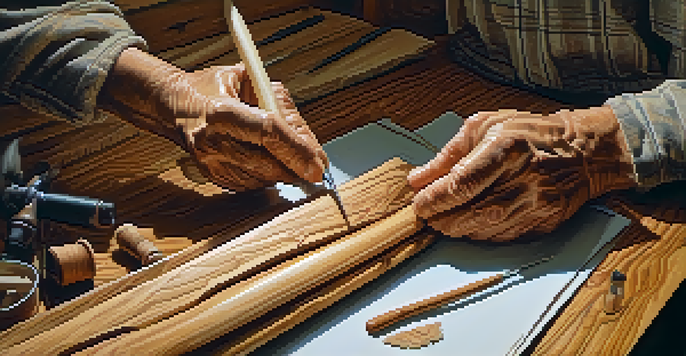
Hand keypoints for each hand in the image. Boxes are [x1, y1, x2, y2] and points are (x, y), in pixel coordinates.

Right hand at [175, 64, 328, 190]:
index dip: (297, 150)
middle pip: (268, 164)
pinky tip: (261, 158)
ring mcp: (211, 163)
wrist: (175, 106)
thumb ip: (281, 106)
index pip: (268, 132)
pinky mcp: (213, 177)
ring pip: (263, 178)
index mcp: (223, 110)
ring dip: (282, 170)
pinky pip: (252, 184)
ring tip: (281, 151)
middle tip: (315, 166)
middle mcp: (213, 140)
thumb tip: (310, 141)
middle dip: (297, 167)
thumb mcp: (249, 81)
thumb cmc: (214, 89)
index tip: (319, 164)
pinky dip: (266, 175)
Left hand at [407, 106, 636, 241]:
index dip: (436, 199)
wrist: (583, 151)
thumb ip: (448, 155)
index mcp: (507, 148)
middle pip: (473, 212)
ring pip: (487, 229)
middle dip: (444, 219)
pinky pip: (504, 236)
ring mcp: (537, 203)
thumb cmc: (528, 133)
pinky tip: (472, 225)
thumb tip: (417, 179)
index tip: (420, 204)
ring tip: (447, 221)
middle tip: (430, 217)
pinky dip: (482, 234)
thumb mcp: (485, 127)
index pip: (463, 184)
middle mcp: (525, 178)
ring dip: (460, 229)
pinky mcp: (545, 221)